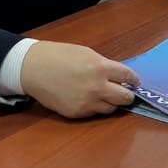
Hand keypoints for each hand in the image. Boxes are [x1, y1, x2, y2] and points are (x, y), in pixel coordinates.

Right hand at [20, 41, 141, 118]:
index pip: (128, 77)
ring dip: (112, 102)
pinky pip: (94, 113)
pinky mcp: (77, 113)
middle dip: (128, 95)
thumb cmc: (58, 56)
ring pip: (111, 109)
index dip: (134, 80)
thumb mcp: (86, 54)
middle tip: (127, 92)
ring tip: (107, 96)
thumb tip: (118, 76)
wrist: (32, 69)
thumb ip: (104, 66)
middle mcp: (97, 87)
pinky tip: (90, 99)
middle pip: (125, 98)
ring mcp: (87, 103)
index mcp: (100, 68)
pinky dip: (96, 107)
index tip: (135, 82)